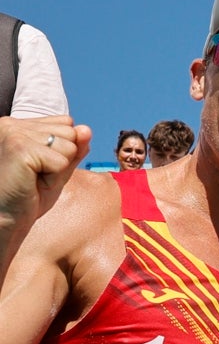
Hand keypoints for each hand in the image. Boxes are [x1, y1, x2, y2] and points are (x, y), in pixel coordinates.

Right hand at [0, 115, 90, 236]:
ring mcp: (14, 133)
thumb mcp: (57, 170)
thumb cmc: (27, 197)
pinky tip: (31, 183)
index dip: (63, 151)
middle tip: (36, 177)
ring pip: (69, 146)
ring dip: (58, 170)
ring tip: (33, 180)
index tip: (39, 168)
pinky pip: (62, 161)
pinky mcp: (19, 148)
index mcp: (19, 124)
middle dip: (62, 160)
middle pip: (70, 132)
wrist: (5, 219)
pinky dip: (54, 178)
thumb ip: (74, 149)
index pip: (67, 123)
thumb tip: (86, 129)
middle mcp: (13, 124)